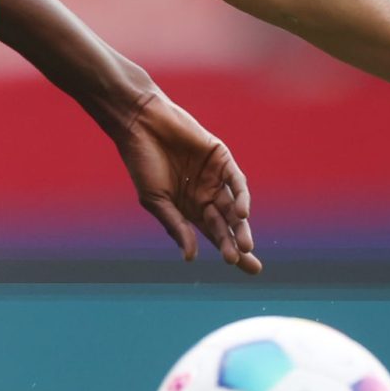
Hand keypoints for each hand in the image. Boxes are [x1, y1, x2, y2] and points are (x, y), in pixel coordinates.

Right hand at [107, 86, 258, 273]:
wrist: (141, 123)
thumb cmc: (142, 162)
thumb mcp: (156, 200)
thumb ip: (176, 225)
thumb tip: (191, 257)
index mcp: (190, 208)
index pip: (214, 234)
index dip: (229, 250)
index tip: (240, 267)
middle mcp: (206, 195)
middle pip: (228, 224)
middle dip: (238, 244)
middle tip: (248, 263)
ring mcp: (215, 176)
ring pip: (234, 206)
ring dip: (240, 226)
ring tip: (244, 245)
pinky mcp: (221, 157)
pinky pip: (236, 180)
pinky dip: (241, 196)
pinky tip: (241, 213)